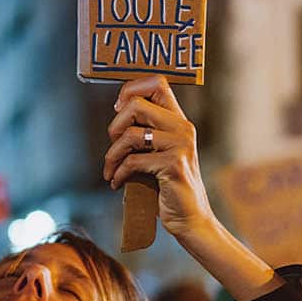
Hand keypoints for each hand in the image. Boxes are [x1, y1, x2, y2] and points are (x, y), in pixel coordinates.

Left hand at [103, 76, 214, 237]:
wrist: (190, 218)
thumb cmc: (168, 185)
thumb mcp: (158, 151)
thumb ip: (146, 129)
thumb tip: (118, 109)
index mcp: (178, 120)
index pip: (157, 82)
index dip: (130, 89)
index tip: (118, 109)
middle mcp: (182, 127)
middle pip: (136, 104)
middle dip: (115, 125)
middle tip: (113, 145)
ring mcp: (180, 146)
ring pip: (130, 134)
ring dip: (112, 155)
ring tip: (111, 169)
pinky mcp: (174, 165)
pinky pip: (134, 161)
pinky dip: (119, 173)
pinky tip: (118, 182)